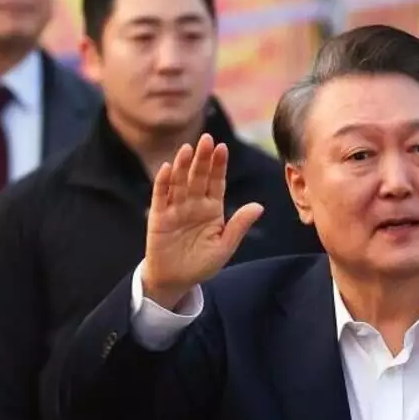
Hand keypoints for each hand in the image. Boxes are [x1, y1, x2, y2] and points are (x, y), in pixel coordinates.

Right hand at [141, 134, 263, 309]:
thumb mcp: (224, 246)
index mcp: (212, 208)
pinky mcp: (159, 217)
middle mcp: (194, 204)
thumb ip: (239, 225)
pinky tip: (166, 168)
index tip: (223, 148)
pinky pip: (161, 196)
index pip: (217, 182)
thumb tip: (259, 206)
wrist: (177, 280)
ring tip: (188, 149)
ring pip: (180, 182)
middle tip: (207, 139)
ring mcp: (176, 208)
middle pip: (198, 177)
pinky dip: (163, 182)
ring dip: (183, 165)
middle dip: (203, 159)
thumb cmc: (202, 263)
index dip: (219, 165)